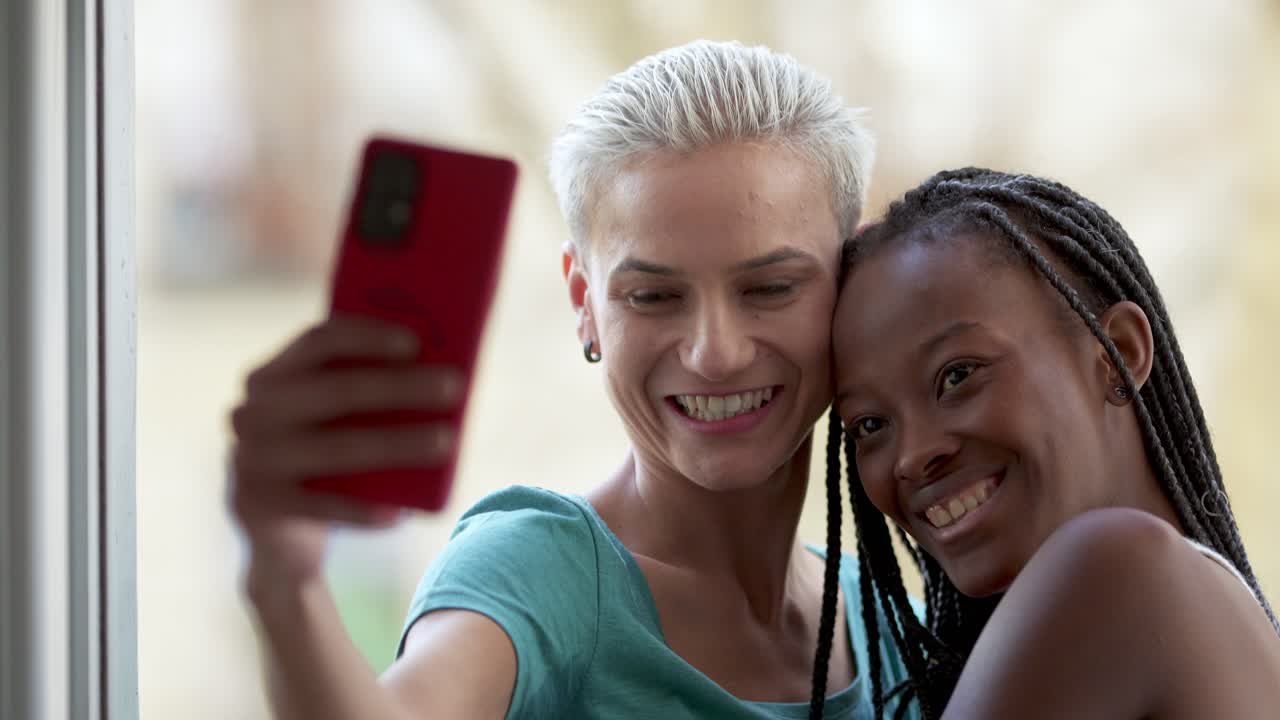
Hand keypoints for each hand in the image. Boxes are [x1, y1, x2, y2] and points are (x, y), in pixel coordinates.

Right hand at [227, 315, 461, 593]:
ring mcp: (253, 459)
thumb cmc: (321, 452)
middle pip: (337, 390)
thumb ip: (363, 388)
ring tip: (446, 442)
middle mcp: (253, 412)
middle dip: (401, 386)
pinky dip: (364, 509)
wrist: (275, 528)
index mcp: (271, 375)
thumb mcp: (329, 416)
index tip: (416, 342)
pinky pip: (323, 505)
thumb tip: (437, 371)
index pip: (319, 341)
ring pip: (338, 448)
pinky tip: (400, 511)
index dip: (368, 336)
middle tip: (454, 387)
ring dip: (398, 444)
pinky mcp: (261, 506)